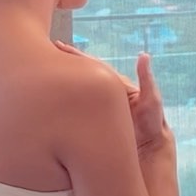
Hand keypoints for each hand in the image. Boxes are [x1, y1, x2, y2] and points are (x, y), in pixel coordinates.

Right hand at [54, 42, 169, 151]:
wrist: (148, 148)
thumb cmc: (153, 124)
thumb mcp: (151, 100)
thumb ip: (146, 79)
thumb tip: (143, 55)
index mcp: (115, 84)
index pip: (93, 67)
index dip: (77, 57)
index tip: (60, 47)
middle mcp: (104, 94)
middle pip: (82, 76)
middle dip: (65, 64)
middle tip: (45, 53)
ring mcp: (98, 108)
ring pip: (77, 92)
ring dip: (62, 81)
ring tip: (43, 71)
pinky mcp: (91, 123)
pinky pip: (75, 111)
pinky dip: (63, 103)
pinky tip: (49, 100)